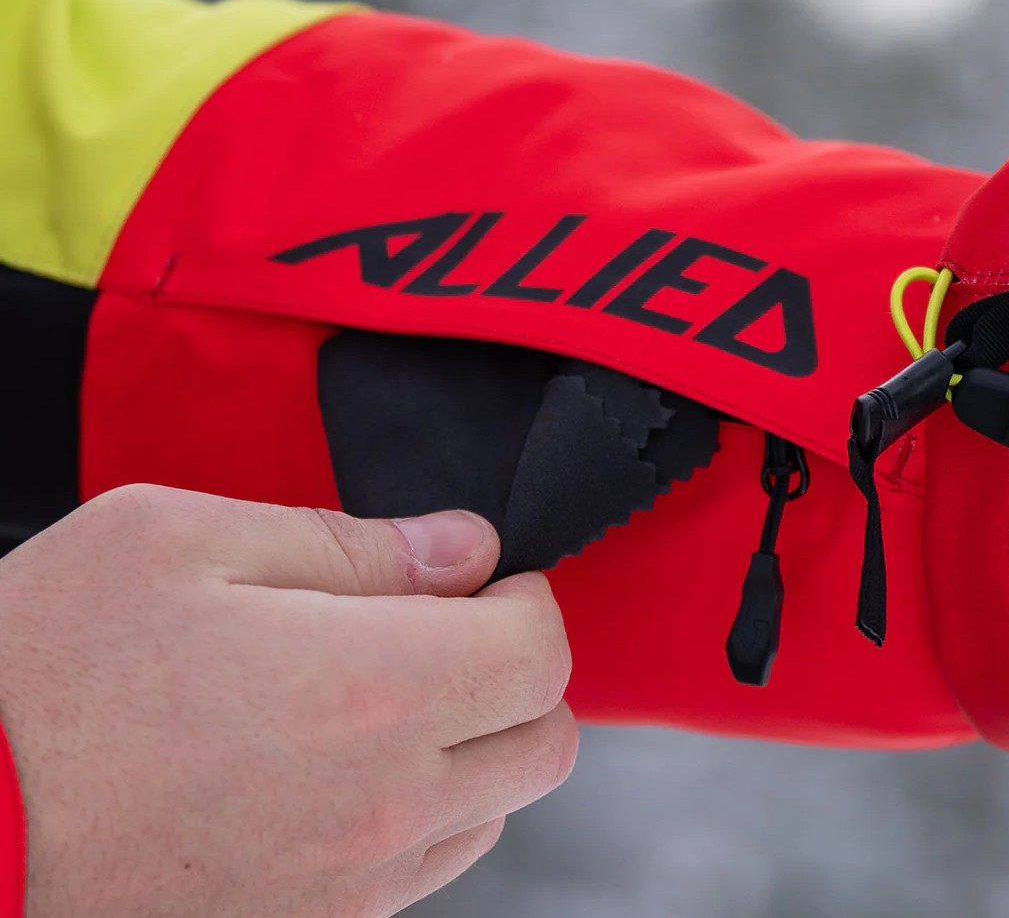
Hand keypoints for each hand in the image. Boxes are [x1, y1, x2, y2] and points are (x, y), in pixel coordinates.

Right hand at [0, 485, 575, 916]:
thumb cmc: (39, 670)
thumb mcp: (180, 541)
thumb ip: (348, 543)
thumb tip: (461, 549)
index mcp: (370, 686)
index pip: (541, 651)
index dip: (526, 600)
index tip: (482, 581)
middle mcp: (381, 804)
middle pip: (542, 741)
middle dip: (516, 672)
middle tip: (443, 630)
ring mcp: (348, 888)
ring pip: (491, 809)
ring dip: (469, 744)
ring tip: (374, 698)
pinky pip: (418, 870)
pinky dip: (414, 811)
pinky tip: (334, 767)